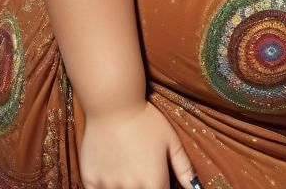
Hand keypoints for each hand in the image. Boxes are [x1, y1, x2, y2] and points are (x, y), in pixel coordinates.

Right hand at [79, 100, 198, 188]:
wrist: (114, 104)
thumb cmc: (146, 119)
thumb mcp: (171, 140)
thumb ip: (184, 168)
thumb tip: (195, 187)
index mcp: (153, 182)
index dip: (161, 188)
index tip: (157, 179)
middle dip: (142, 186)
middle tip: (141, 171)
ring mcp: (108, 186)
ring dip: (124, 186)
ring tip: (127, 167)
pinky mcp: (90, 181)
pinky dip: (105, 186)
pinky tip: (112, 173)